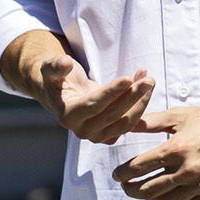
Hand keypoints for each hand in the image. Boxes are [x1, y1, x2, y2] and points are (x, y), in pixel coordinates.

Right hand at [37, 53, 154, 142]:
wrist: (63, 94)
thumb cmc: (57, 79)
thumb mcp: (50, 68)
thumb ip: (56, 66)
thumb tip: (65, 62)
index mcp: (67, 116)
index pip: (94, 105)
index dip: (111, 92)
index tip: (128, 78)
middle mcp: (82, 131)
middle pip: (113, 115)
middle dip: (133, 96)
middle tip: (149, 79)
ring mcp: (98, 136)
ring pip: (126, 122)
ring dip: (141, 102)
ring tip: (149, 80)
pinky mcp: (111, 136)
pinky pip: (130, 124)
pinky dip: (140, 106)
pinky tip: (146, 87)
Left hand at [111, 101, 199, 199]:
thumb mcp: (181, 115)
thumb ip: (152, 122)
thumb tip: (128, 124)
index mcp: (177, 149)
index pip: (139, 167)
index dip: (123, 172)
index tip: (117, 174)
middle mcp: (188, 170)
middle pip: (148, 190)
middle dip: (131, 189)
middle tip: (126, 186)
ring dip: (151, 199)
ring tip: (146, 192)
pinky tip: (170, 197)